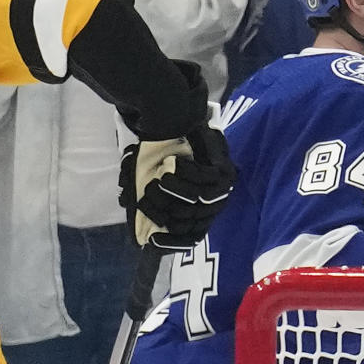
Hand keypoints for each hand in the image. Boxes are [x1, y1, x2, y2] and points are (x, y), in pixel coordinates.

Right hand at [120, 122, 235, 249]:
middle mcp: (213, 205)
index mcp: (199, 212)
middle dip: (165, 207)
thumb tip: (138, 231)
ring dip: (175, 189)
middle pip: (191, 219)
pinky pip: (204, 177)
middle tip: (147, 193)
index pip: (191, 237)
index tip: (152, 239)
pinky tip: (173, 163)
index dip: (173, 242)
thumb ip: (142, 202)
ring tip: (161, 177)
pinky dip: (186, 171)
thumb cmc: (161, 155)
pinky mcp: (224, 170)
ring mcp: (222, 188)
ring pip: (198, 198)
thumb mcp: (146, 181)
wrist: (179, 122)